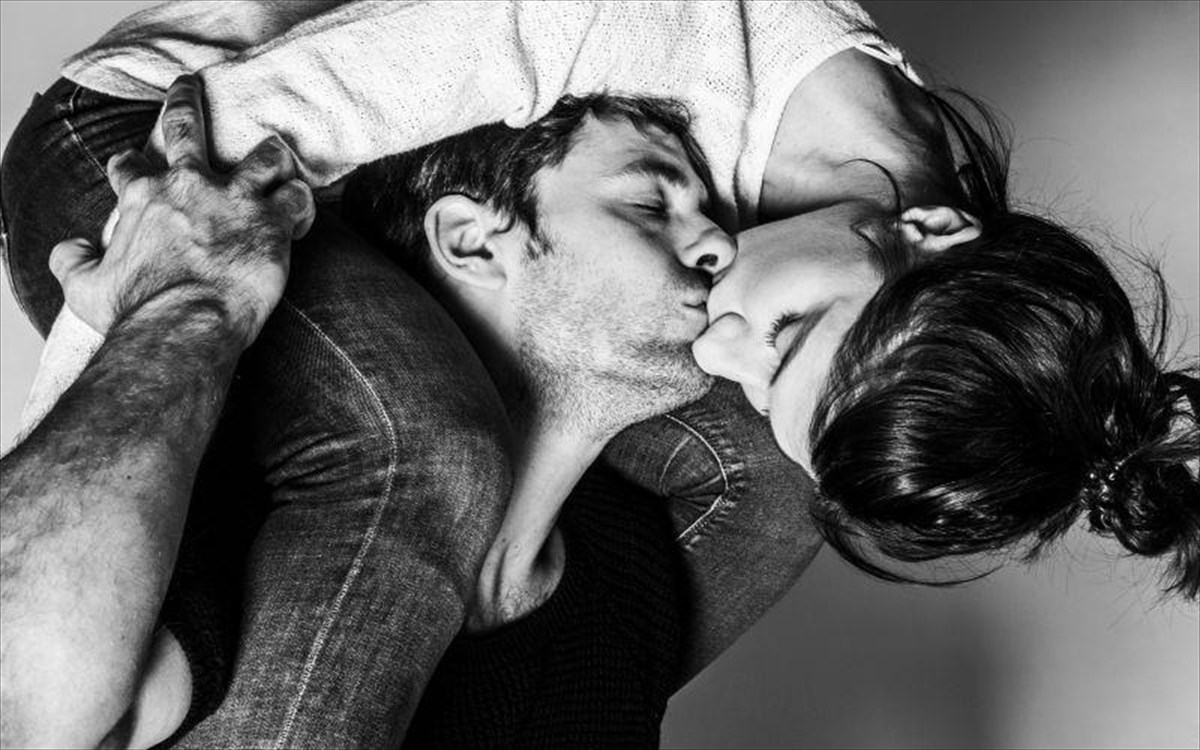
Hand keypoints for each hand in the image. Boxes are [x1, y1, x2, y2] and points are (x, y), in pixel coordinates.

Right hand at [48, 75, 314, 345]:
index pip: (129, 167)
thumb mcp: (84, 287)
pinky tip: (301, 218)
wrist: (183, 323)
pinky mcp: (272, 221)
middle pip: (187, 127)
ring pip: (263, 157)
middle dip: (186, 101)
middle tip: (191, 85)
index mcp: (143, 197)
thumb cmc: (135, 309)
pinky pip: (299, 198)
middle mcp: (189, 186)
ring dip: (272, 157)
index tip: (132, 167)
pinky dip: (303, 205)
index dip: (130, 166)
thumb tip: (72, 248)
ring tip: (277, 160)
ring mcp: (235, 199)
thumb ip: (72, 262)